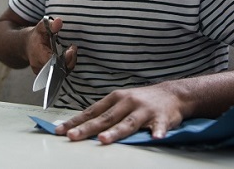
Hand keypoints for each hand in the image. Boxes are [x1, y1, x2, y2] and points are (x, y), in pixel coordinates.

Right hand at [26, 17, 76, 73]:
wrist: (27, 45)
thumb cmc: (36, 36)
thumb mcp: (41, 27)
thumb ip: (50, 24)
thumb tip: (59, 21)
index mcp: (37, 55)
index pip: (53, 62)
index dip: (64, 58)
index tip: (71, 49)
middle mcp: (39, 66)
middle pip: (58, 70)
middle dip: (69, 60)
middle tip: (73, 49)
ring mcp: (43, 73)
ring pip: (60, 73)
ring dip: (68, 63)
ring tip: (71, 51)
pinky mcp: (48, 75)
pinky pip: (60, 73)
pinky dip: (66, 66)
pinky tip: (68, 57)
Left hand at [54, 83, 184, 143]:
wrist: (173, 94)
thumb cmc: (142, 100)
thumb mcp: (121, 101)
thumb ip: (104, 113)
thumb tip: (80, 125)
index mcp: (115, 98)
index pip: (92, 111)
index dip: (76, 121)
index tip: (60, 130)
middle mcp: (127, 102)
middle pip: (105, 118)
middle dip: (87, 128)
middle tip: (72, 136)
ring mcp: (144, 110)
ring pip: (128, 123)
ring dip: (115, 132)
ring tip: (103, 140)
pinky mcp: (162, 118)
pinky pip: (160, 126)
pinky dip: (158, 132)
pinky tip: (155, 138)